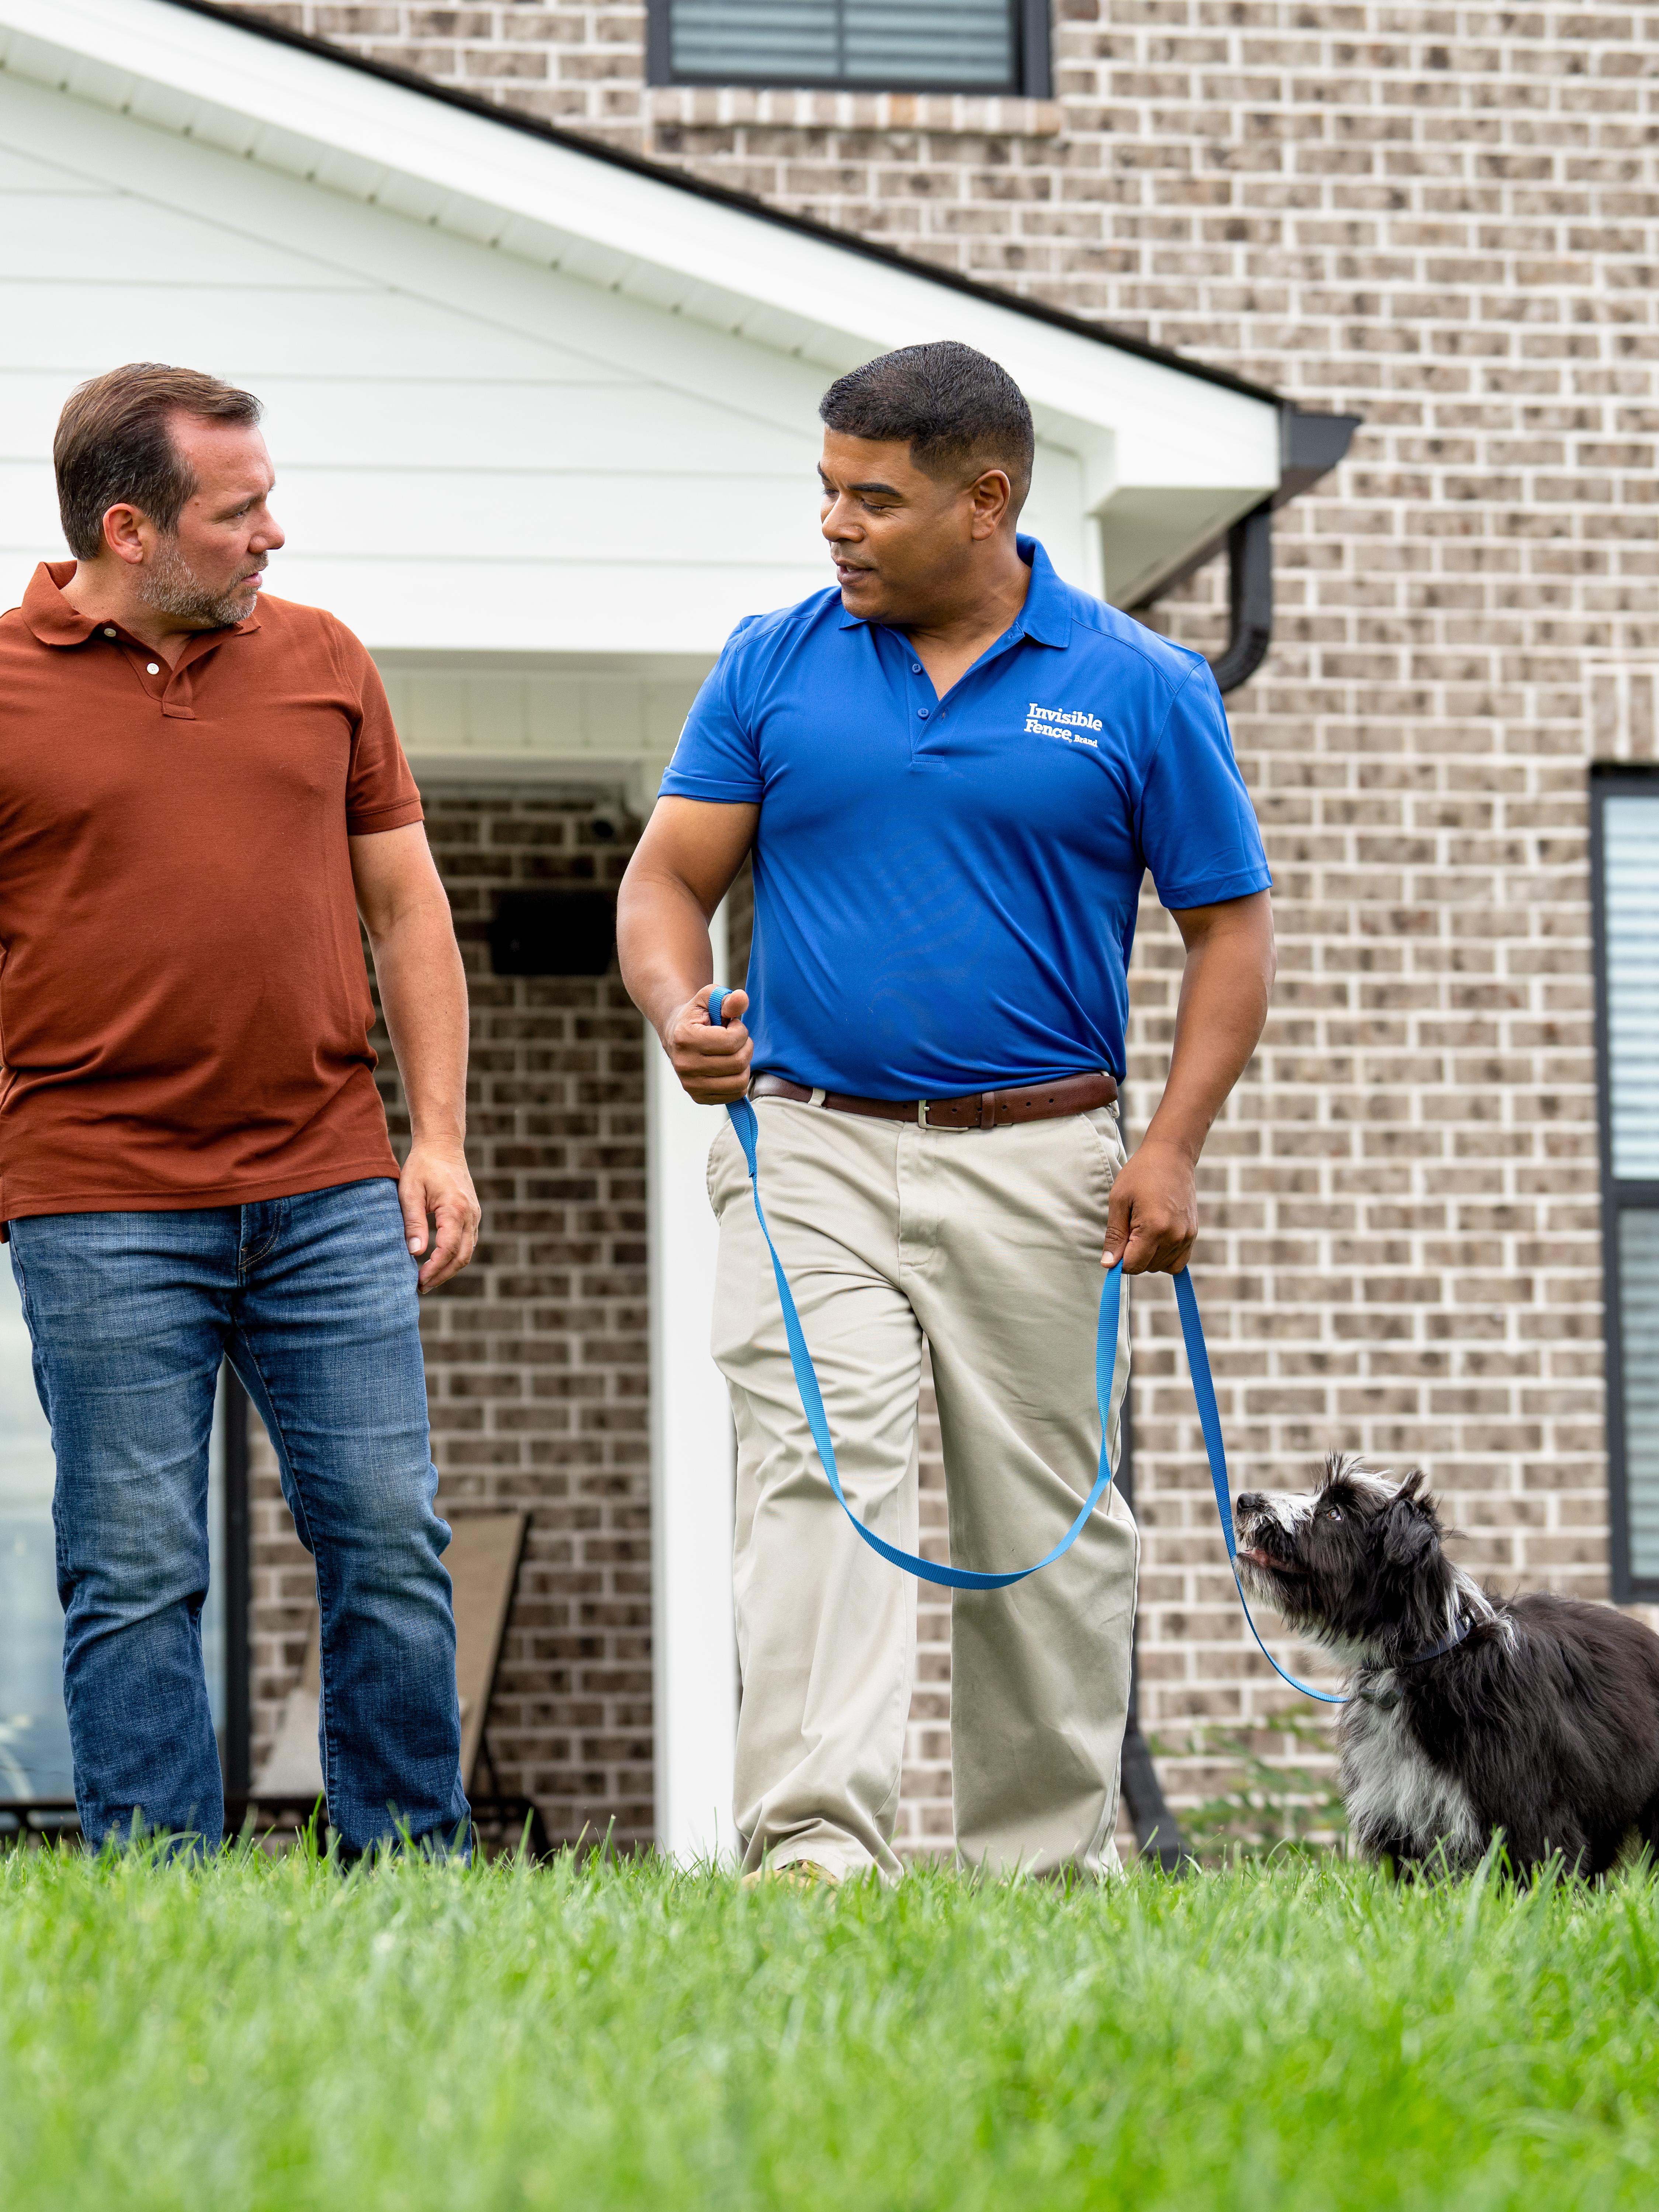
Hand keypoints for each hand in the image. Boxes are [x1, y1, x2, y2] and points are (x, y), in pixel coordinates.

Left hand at [399, 1139, 480, 1293]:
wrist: (442, 1146)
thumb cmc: (422, 1166)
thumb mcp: (410, 1192)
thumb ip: (413, 1222)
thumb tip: (414, 1253)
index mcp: (456, 1209)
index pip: (448, 1249)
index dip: (434, 1269)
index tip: (418, 1282)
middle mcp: (471, 1214)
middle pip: (462, 1256)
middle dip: (442, 1275)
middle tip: (421, 1287)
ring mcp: (475, 1215)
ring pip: (467, 1252)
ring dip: (449, 1268)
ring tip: (427, 1279)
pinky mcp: (473, 1214)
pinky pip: (468, 1242)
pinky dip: (455, 1256)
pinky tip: (438, 1262)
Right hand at [664, 986, 752, 1103]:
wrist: (676, 1035)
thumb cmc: (698, 1015)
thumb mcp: (709, 998)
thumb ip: (726, 998)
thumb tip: (741, 998)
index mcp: (685, 1038)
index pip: (731, 1041)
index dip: (740, 1030)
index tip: (733, 1025)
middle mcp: (685, 1065)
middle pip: (738, 1062)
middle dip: (746, 1047)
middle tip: (737, 1040)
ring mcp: (690, 1085)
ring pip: (739, 1082)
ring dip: (745, 1065)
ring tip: (735, 1053)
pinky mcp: (699, 1097)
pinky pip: (734, 1095)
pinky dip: (739, 1080)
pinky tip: (730, 1068)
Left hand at [1102, 1137, 1197, 1274]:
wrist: (1172, 1156)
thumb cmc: (1141, 1173)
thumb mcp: (1119, 1200)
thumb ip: (1114, 1235)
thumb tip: (1108, 1265)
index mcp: (1154, 1228)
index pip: (1133, 1266)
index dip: (1119, 1260)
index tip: (1117, 1242)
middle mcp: (1175, 1236)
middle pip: (1147, 1268)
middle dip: (1133, 1256)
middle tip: (1130, 1228)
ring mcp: (1187, 1236)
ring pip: (1162, 1267)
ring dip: (1148, 1257)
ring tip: (1143, 1229)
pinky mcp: (1193, 1234)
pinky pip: (1178, 1262)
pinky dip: (1165, 1257)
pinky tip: (1156, 1239)